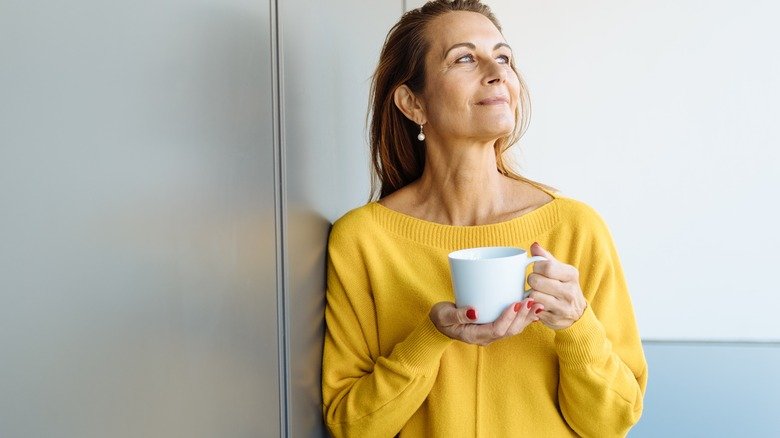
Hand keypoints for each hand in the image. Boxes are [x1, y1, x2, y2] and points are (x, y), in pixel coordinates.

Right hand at [429, 298, 543, 345]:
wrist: (439, 324)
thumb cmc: (441, 318)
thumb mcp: (444, 315)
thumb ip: (457, 314)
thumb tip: (474, 312)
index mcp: (475, 335)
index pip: (497, 330)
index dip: (508, 318)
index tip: (516, 303)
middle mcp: (486, 337)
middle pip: (510, 330)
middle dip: (522, 316)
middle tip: (532, 301)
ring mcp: (491, 333)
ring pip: (514, 329)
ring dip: (527, 317)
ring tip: (538, 304)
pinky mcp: (494, 326)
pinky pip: (512, 325)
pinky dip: (524, 317)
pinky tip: (533, 308)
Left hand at [527, 242, 586, 329]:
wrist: (577, 313)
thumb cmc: (564, 286)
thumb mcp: (560, 270)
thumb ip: (546, 257)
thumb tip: (534, 245)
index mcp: (571, 275)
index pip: (546, 267)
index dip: (537, 267)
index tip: (538, 269)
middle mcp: (570, 292)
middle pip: (536, 281)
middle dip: (532, 281)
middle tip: (537, 283)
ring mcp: (563, 308)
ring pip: (533, 296)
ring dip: (531, 294)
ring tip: (539, 293)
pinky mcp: (554, 320)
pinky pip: (533, 310)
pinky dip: (533, 307)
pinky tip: (539, 305)